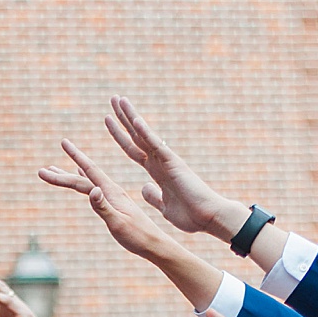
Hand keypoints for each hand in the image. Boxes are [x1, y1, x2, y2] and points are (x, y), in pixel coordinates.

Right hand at [40, 139, 176, 263]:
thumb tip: (91, 189)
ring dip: (70, 176)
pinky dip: (85, 181)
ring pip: (87, 182)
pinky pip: (95, 189)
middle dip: (62, 173)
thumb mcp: (118, 223)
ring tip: (55, 170)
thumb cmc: (137, 237)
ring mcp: (113, 197)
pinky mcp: (115, 205)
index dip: (74, 157)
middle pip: (83, 177)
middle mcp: (112, 191)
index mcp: (112, 192)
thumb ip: (103, 207)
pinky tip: (83, 179)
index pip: (89, 172)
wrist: (155, 244)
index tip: (62, 143)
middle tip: (43, 168)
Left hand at [103, 95, 250, 239]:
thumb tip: (144, 187)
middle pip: (136, 136)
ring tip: (119, 100)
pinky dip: (146, 132)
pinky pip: (157, 145)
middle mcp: (160, 161)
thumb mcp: (164, 207)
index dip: (120, 136)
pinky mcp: (173, 163)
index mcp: (156, 171)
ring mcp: (166, 160)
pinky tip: (135, 119)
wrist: (209, 218)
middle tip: (113, 98)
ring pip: (144, 135)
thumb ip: (153, 196)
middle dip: (123, 118)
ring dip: (130, 117)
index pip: (133, 149)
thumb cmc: (191, 215)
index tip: (108, 121)